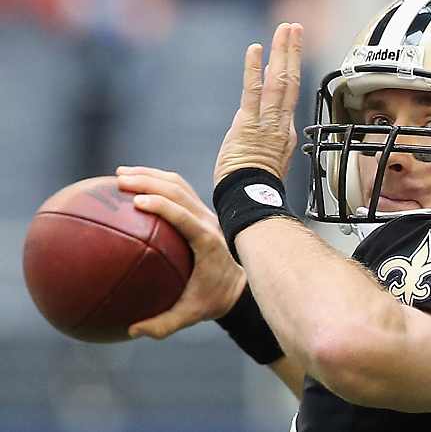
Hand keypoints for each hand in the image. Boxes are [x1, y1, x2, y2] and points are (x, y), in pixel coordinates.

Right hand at [116, 165, 246, 338]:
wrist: (238, 285)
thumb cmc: (212, 300)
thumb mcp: (190, 316)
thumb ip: (163, 325)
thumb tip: (132, 330)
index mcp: (207, 243)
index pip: (185, 218)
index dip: (163, 206)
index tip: (137, 201)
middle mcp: (208, 222)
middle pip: (180, 192)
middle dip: (149, 181)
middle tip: (119, 180)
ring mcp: (205, 213)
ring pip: (179, 185)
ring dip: (150, 175)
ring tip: (120, 174)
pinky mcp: (200, 212)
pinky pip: (178, 190)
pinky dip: (156, 181)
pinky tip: (133, 183)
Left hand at [213, 23, 302, 185]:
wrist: (251, 199)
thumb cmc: (254, 185)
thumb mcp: (265, 160)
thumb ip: (263, 140)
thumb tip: (256, 128)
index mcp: (284, 134)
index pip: (288, 97)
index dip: (288, 71)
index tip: (287, 52)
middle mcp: (280, 124)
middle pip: (289, 81)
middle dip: (291, 52)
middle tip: (294, 29)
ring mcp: (267, 123)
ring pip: (279, 81)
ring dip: (281, 53)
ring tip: (285, 30)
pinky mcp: (249, 125)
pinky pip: (253, 92)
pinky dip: (254, 70)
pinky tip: (256, 49)